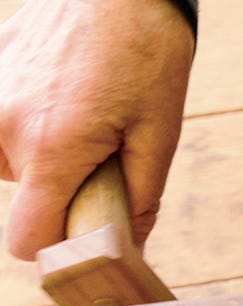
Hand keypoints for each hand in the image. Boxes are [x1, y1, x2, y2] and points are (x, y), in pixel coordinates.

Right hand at [0, 0, 193, 257]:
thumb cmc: (147, 51)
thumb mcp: (159, 135)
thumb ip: (139, 202)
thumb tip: (126, 249)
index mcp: (50, 148)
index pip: (25, 239)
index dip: (56, 247)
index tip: (84, 232)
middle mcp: (6, 124)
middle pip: (21, 204)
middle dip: (58, 198)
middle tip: (98, 162)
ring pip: (10, 167)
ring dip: (43, 164)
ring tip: (82, 125)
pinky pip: (1, 129)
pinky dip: (28, 131)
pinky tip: (62, 103)